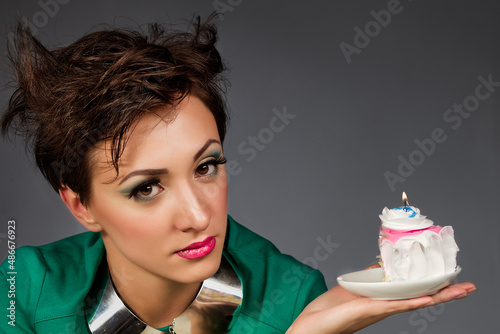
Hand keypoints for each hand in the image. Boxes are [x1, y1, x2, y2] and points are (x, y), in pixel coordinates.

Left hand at [287, 269, 475, 333]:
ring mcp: (380, 309)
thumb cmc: (332, 309)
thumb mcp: (355, 286)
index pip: (414, 291)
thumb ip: (371, 276)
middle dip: (446, 292)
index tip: (454, 279)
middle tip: (469, 286)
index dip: (434, 286)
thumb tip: (382, 262)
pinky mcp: (369, 309)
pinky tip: (427, 298)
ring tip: (460, 290)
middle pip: (421, 297)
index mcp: (384, 300)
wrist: (312, 325)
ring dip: (437, 295)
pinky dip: (412, 301)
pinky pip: (395, 305)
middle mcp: (386, 306)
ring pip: (414, 301)